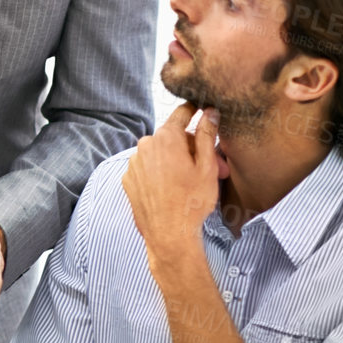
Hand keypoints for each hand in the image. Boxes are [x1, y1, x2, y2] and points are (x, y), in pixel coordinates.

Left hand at [121, 103, 220, 259]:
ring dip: (176, 161)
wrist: (169, 235)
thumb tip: (209, 112)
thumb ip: (206, 135)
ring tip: (193, 181)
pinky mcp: (128, 179)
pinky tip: (173, 189)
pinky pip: (148, 168)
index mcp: (166, 138)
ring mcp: (134, 163)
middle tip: (215, 167)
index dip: (194, 109)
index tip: (201, 107)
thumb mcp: (207, 167)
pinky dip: (160, 173)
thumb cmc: (192, 202)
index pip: (181, 113)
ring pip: (160, 154)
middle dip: (193, 148)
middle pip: (172, 137)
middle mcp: (145, 146)